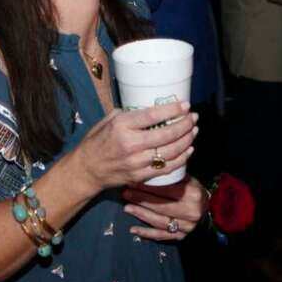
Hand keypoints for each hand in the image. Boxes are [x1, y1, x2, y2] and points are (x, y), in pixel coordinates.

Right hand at [72, 101, 196, 194]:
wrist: (87, 170)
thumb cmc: (97, 141)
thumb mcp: (108, 120)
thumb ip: (129, 113)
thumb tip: (150, 106)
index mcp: (122, 126)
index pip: (153, 116)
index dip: (172, 110)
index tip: (185, 105)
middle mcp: (130, 144)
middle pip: (166, 134)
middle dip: (184, 125)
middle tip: (193, 118)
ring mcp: (136, 162)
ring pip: (170, 152)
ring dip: (186, 141)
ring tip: (193, 131)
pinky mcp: (140, 176)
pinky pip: (166, 168)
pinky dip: (181, 159)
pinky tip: (188, 150)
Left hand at [122, 177, 207, 241]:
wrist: (210, 211)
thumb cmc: (196, 192)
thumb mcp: (190, 180)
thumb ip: (174, 176)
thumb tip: (153, 167)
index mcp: (192, 194)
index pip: (167, 190)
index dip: (149, 186)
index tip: (135, 181)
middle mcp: (190, 212)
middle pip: (161, 206)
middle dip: (141, 199)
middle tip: (126, 193)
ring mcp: (185, 226)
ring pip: (159, 221)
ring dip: (141, 214)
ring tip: (127, 207)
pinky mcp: (180, 236)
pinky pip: (161, 235)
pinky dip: (146, 233)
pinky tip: (133, 230)